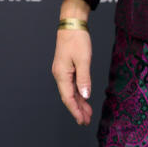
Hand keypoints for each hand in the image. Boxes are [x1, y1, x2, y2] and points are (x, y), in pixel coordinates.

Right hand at [51, 0, 92, 125]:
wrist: (71, 25)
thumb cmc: (77, 40)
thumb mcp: (83, 60)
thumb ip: (84, 79)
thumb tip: (85, 95)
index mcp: (61, 74)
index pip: (68, 98)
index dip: (75, 110)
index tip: (82, 120)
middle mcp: (60, 75)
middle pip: (69, 97)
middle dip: (77, 110)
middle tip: (86, 121)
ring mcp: (63, 72)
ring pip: (71, 92)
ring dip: (79, 103)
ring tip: (87, 114)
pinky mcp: (67, 68)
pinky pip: (72, 85)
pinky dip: (79, 93)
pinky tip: (84, 99)